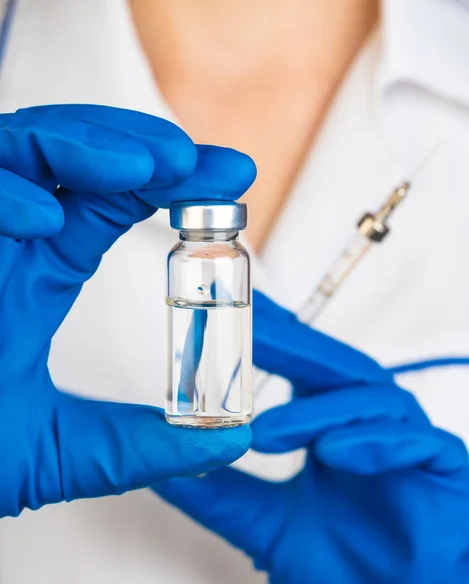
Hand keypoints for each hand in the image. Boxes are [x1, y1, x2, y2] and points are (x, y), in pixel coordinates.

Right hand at [0, 105, 253, 517]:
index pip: (113, 200)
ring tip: (144, 168)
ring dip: (81, 146)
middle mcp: (5, 240)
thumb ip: (142, 445)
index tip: (234, 175)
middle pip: (72, 155)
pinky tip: (47, 221)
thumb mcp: (62, 450)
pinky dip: (2, 193)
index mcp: (39, 270)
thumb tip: (231, 443)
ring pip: (18, 146)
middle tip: (193, 159)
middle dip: (136, 145)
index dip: (174, 181)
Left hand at [154, 291, 468, 583]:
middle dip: (292, 345)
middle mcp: (369, 421)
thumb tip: (166, 467)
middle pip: (333, 366)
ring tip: (267, 433)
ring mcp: (406, 439)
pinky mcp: (443, 464)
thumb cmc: (346, 563)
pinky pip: (416, 440)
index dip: (274, 334)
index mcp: (333, 424)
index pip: (302, 364)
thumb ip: (219, 492)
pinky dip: (375, 440)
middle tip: (250, 332)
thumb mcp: (267, 524)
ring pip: (369, 399)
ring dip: (317, 411)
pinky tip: (335, 451)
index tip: (240, 310)